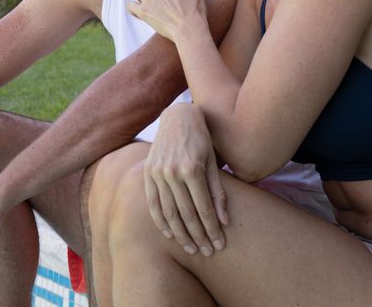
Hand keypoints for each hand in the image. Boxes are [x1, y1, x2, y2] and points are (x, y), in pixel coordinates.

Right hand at [144, 102, 227, 256]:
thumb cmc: (201, 140)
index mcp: (191, 169)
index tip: (219, 245)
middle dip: (198, 236)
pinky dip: (160, 221)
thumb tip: (224, 221)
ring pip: (169, 212)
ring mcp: (157, 173)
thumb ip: (218, 192)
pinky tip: (170, 234)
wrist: (178, 118)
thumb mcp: (213, 163)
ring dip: (181, 234)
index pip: (203, 208)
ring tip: (192, 248)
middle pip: (186, 214)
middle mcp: (172, 172)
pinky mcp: (147, 173)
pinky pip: (152, 203)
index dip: (212, 229)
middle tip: (207, 253)